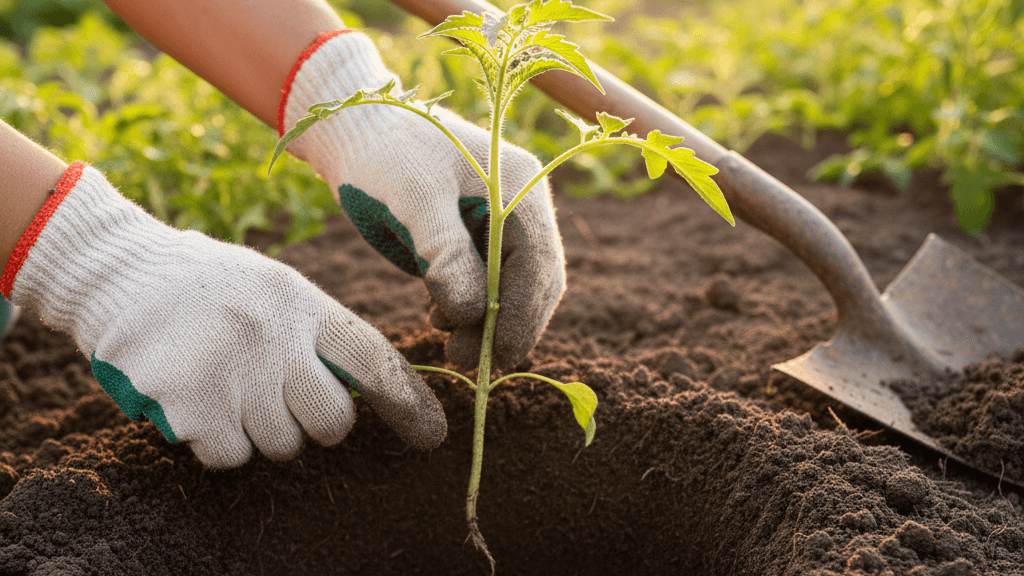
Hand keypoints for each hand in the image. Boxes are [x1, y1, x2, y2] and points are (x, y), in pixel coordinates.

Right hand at [3, 162, 445, 467]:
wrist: (117, 270)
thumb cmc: (207, 284)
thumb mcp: (274, 287)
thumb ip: (316, 333)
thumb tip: (365, 389)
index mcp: (303, 305)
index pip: (373, 360)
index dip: (408, 402)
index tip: (432, 435)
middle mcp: (278, 341)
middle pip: (333, 423)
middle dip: (315, 423)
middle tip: (279, 396)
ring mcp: (235, 375)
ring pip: (281, 445)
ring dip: (260, 429)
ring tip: (226, 384)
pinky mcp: (191, 406)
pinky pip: (230, 456)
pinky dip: (217, 441)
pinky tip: (197, 399)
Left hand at [281, 32, 565, 369]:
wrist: (352, 127)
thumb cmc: (381, 153)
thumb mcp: (413, 199)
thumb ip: (444, 253)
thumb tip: (472, 315)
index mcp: (518, 185)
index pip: (538, 263)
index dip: (523, 315)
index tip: (496, 356)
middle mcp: (519, 203)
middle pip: (533, 279)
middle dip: (506, 325)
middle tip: (466, 362)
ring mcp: (498, 220)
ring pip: (512, 286)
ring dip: (486, 321)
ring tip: (447, 344)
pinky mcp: (473, 235)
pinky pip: (486, 282)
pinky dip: (469, 308)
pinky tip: (439, 319)